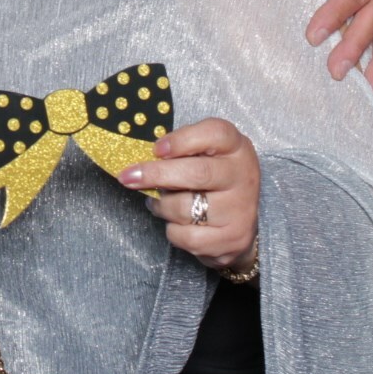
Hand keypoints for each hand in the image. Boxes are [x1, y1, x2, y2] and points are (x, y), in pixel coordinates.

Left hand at [117, 118, 257, 270]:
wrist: (242, 222)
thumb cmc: (214, 180)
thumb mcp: (207, 154)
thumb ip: (182, 150)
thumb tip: (141, 159)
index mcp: (237, 148)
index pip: (215, 134)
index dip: (182, 140)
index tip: (156, 149)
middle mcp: (244, 176)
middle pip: (197, 173)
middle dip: (155, 174)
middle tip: (128, 177)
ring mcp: (240, 210)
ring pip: (185, 208)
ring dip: (161, 206)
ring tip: (159, 202)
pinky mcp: (233, 239)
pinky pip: (187, 236)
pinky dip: (173, 230)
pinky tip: (176, 222)